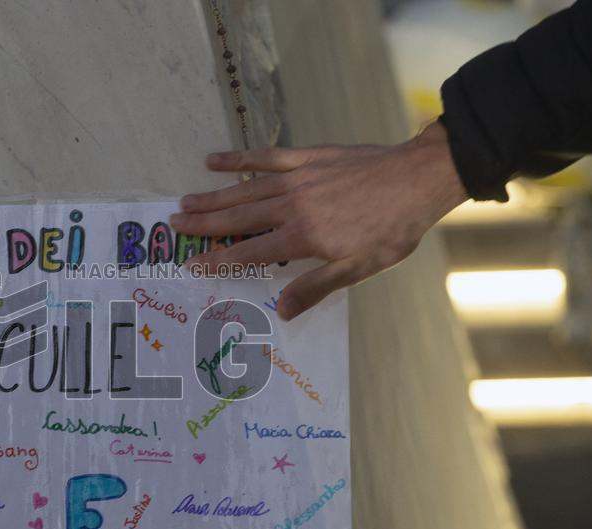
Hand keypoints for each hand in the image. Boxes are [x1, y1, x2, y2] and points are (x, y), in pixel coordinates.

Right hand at [169, 120, 468, 319]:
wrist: (417, 180)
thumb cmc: (391, 230)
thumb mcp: (358, 269)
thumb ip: (316, 287)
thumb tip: (280, 309)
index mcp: (302, 237)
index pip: (249, 252)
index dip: (218, 260)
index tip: (191, 264)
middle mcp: (292, 206)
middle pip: (239, 217)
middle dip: (204, 223)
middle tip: (175, 225)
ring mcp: (298, 178)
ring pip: (246, 189)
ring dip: (213, 197)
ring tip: (185, 201)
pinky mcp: (308, 157)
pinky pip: (266, 157)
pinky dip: (239, 159)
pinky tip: (214, 160)